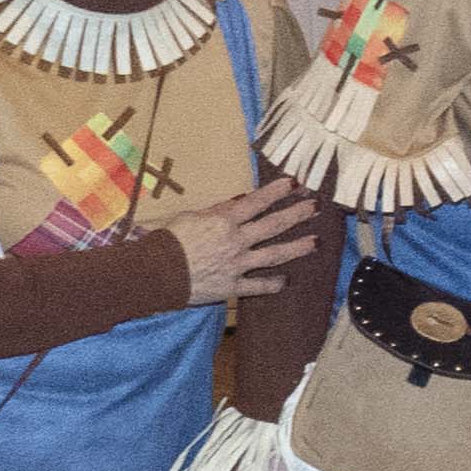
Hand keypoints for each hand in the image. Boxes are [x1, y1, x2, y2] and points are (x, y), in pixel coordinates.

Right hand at [168, 176, 326, 310]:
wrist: (154, 273)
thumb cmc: (166, 241)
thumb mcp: (189, 217)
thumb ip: (215, 212)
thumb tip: (237, 204)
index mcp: (224, 221)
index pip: (256, 202)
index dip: (276, 191)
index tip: (295, 183)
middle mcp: (236, 241)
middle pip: (273, 225)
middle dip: (297, 215)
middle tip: (316, 207)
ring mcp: (237, 265)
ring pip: (274, 255)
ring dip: (297, 248)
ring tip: (316, 242)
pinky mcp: (231, 287)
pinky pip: (257, 286)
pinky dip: (272, 284)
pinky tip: (285, 281)